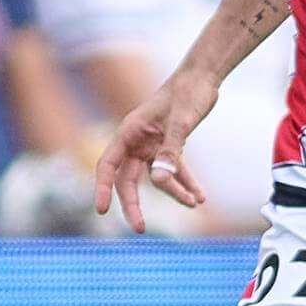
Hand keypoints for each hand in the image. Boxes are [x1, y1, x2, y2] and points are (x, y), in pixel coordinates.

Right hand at [91, 74, 212, 233]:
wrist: (203, 76)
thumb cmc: (188, 92)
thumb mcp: (181, 122)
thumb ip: (170, 151)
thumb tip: (159, 181)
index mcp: (129, 132)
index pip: (108, 165)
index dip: (102, 188)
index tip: (102, 210)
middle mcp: (136, 140)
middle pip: (128, 179)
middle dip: (135, 204)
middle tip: (140, 229)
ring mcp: (152, 144)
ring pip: (155, 178)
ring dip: (173, 192)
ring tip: (193, 203)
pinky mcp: (168, 145)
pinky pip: (173, 169)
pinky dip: (185, 182)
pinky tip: (199, 196)